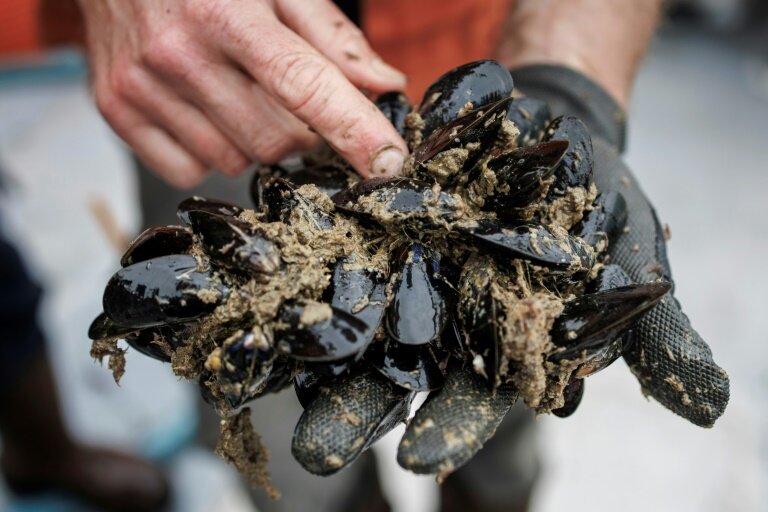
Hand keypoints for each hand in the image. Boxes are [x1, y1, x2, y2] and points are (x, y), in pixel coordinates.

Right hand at [76, 0, 408, 186]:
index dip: (354, 130)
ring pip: (235, 161)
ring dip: (255, 141)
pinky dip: (209, 153)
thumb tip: (383, 86)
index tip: (389, 163)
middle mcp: (177, 51)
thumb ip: (331, 36)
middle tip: (290, 99)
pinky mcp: (115, 109)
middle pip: (276, 140)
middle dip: (301, 131)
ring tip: (236, 91)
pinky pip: (188, 171)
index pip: (304, 86)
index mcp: (226, 11)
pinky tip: (202, 110)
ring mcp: (140, 84)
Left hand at [290, 69, 728, 481]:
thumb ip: (654, 336)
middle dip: (357, 407)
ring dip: (313, 343)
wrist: (554, 129)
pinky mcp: (380, 221)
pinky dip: (307, 255)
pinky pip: (339, 239)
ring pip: (354, 313)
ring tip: (269, 371)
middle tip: (315, 447)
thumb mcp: (635, 263)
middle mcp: (444, 317)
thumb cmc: (600, 202)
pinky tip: (270, 276)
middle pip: (397, 371)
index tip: (419, 459)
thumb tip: (704, 408)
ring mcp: (405, 268)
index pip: (476, 399)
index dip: (451, 428)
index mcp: (502, 343)